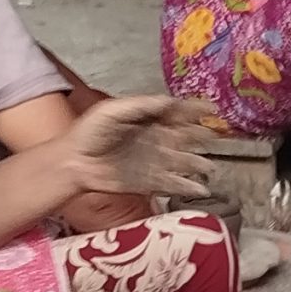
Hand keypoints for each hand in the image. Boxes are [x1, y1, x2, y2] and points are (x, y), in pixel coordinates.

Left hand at [61, 97, 214, 202]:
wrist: (73, 163)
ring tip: (210, 169)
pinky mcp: (150, 182)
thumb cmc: (89, 132)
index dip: (195, 111)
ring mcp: (154, 162)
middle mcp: (156, 139)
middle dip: (202, 137)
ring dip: (198, 165)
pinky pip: (173, 184)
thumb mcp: (112, 111)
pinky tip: (200, 190)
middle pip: (186, 137)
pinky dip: (187, 187)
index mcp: (149, 120)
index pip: (177, 113)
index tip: (212, 109)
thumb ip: (141, 105)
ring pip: (183, 162)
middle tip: (217, 138)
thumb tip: (169, 101)